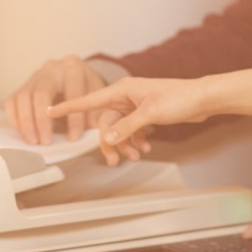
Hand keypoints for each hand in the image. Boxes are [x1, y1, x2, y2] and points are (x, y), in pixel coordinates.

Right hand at [5, 56, 107, 144]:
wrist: (77, 77)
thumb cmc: (88, 89)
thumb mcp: (99, 96)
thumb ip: (96, 111)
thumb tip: (91, 129)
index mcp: (73, 67)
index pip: (72, 93)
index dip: (73, 118)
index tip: (73, 138)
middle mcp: (51, 68)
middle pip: (41, 93)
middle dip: (42, 120)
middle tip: (46, 142)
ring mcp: (35, 76)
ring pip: (23, 97)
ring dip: (27, 122)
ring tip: (33, 141)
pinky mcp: (23, 86)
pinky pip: (12, 101)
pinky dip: (15, 118)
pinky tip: (24, 133)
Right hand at [50, 75, 213, 165]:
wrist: (203, 98)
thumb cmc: (179, 98)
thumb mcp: (151, 113)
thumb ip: (127, 127)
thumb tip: (107, 138)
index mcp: (122, 90)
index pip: (89, 100)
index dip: (68, 107)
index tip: (49, 110)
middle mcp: (126, 96)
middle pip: (106, 123)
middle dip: (110, 142)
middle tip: (112, 161)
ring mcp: (135, 105)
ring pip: (120, 128)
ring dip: (125, 144)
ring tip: (136, 156)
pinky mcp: (145, 113)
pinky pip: (132, 130)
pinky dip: (136, 140)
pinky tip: (145, 147)